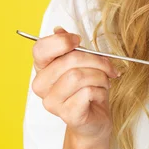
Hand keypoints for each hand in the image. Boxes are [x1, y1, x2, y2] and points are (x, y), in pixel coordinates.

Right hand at [31, 26, 120, 143]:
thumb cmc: (89, 87)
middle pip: (69, 61)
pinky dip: (101, 91)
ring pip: (79, 76)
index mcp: (43, 68)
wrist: (95, 119)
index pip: (40, 48)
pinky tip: (99, 96)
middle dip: (96, 61)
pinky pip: (87, 92)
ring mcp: (51, 102)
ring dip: (100, 77)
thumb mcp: (83, 62)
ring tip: (103, 83)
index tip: (78, 40)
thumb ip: (71, 47)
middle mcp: (41, 85)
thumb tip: (59, 30)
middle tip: (108, 67)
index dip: (62, 41)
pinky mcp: (66, 115)